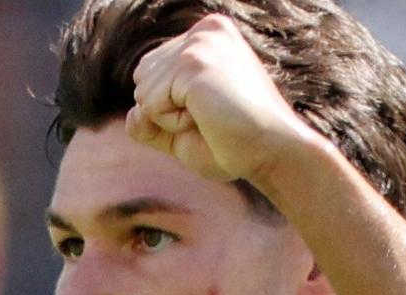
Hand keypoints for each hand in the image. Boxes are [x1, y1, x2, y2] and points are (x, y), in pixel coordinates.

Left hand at [126, 14, 312, 186]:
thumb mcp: (184, 131)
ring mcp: (199, 42)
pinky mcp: (193, 61)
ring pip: (143, 92)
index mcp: (210, 35)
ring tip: (211, 119)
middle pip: (142, 78)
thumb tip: (131, 114)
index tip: (214, 113)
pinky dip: (172, 124)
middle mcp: (205, 30)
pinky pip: (150, 104)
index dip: (171, 107)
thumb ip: (151, 120)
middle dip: (166, 110)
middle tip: (212, 119)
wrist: (274, 153)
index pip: (152, 73)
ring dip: (170, 119)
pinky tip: (207, 120)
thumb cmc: (238, 145)